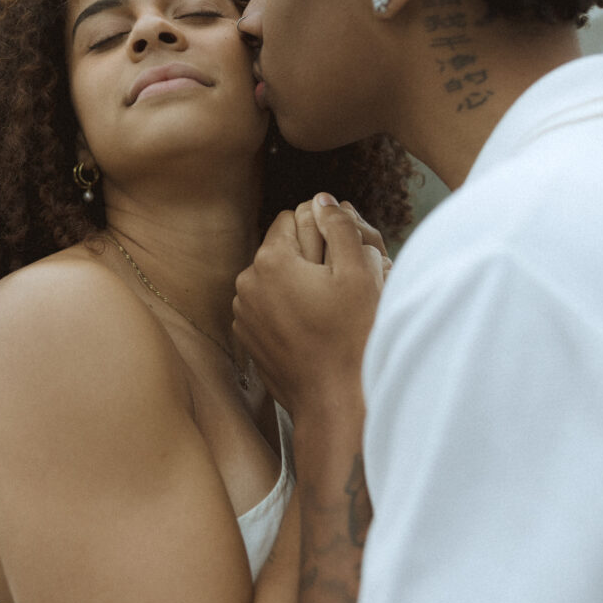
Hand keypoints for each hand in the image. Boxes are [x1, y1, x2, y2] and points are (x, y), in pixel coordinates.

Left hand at [233, 194, 389, 417]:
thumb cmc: (351, 338)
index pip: (294, 217)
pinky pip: (270, 309)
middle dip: (311, 258)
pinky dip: (289, 311)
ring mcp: (244, 315)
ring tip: (330, 311)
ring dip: (300, 285)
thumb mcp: (358, 272)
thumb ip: (339, 226)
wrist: (335, 403)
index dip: (322, 231)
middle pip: (283, 249)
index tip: (342, 257)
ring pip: (276, 280)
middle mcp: (247, 284)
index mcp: (270, 260)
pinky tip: (315, 330)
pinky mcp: (249, 340)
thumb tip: (322, 199)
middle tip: (342, 285)